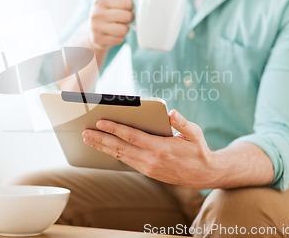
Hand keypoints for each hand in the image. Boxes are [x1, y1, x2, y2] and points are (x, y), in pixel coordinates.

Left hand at [82, 109, 218, 188]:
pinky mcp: (147, 171)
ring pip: (120, 156)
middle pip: (120, 148)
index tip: (100, 122)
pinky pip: (126, 161)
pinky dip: (113, 153)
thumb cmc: (198, 150)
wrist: (204, 175)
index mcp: (160, 148)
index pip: (132, 136)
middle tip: (84, 132)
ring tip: (88, 139)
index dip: (114, 129)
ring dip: (103, 147)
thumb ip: (182, 123)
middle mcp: (151, 160)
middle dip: (100, 139)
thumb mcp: (194, 133)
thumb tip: (172, 113)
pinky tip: (104, 147)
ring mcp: (148, 167)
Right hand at [88, 0, 136, 50]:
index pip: (128, 2)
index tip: (125, 7)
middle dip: (129, 17)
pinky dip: (119, 37)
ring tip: (118, 25)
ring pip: (124, 30)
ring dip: (125, 28)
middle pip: (127, 17)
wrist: (92, 27)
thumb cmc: (109, 7)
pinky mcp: (98, 40)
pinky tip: (113, 33)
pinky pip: (119, 40)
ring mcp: (95, 28)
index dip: (130, 5)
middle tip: (123, 17)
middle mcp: (95, 13)